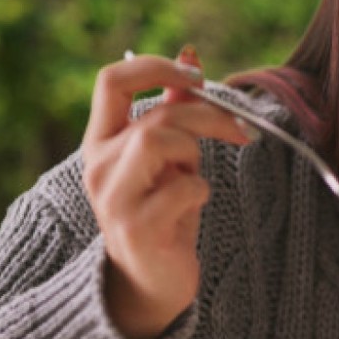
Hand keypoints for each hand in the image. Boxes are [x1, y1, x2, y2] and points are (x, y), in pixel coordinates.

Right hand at [81, 46, 249, 338]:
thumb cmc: (164, 213)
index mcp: (101, 142)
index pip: (111, 81)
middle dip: (208, 117)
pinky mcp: (138, 229)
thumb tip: (190, 56)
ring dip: (195, 153)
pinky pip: (184, 188)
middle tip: (241, 130)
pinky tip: (194, 206)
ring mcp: (114, 199)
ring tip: (196, 175)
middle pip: (153, 115)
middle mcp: (97, 167)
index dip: (155, 67)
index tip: (197, 75)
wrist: (151, 282)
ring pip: (158, 141)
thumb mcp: (169, 158)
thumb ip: (174, 111)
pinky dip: (201, 191)